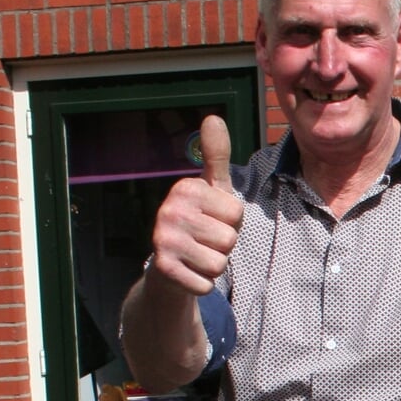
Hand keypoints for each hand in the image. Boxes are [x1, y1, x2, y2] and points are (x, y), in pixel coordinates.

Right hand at [147, 115, 244, 294]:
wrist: (168, 267)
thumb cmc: (199, 223)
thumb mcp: (212, 189)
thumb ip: (216, 156)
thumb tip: (213, 117)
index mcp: (185, 189)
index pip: (236, 213)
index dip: (231, 222)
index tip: (212, 220)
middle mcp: (169, 211)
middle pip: (229, 239)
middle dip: (223, 246)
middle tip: (204, 241)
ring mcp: (163, 240)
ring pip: (219, 263)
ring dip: (214, 265)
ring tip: (197, 255)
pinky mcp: (163, 269)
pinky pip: (206, 284)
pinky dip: (203, 284)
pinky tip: (189, 273)